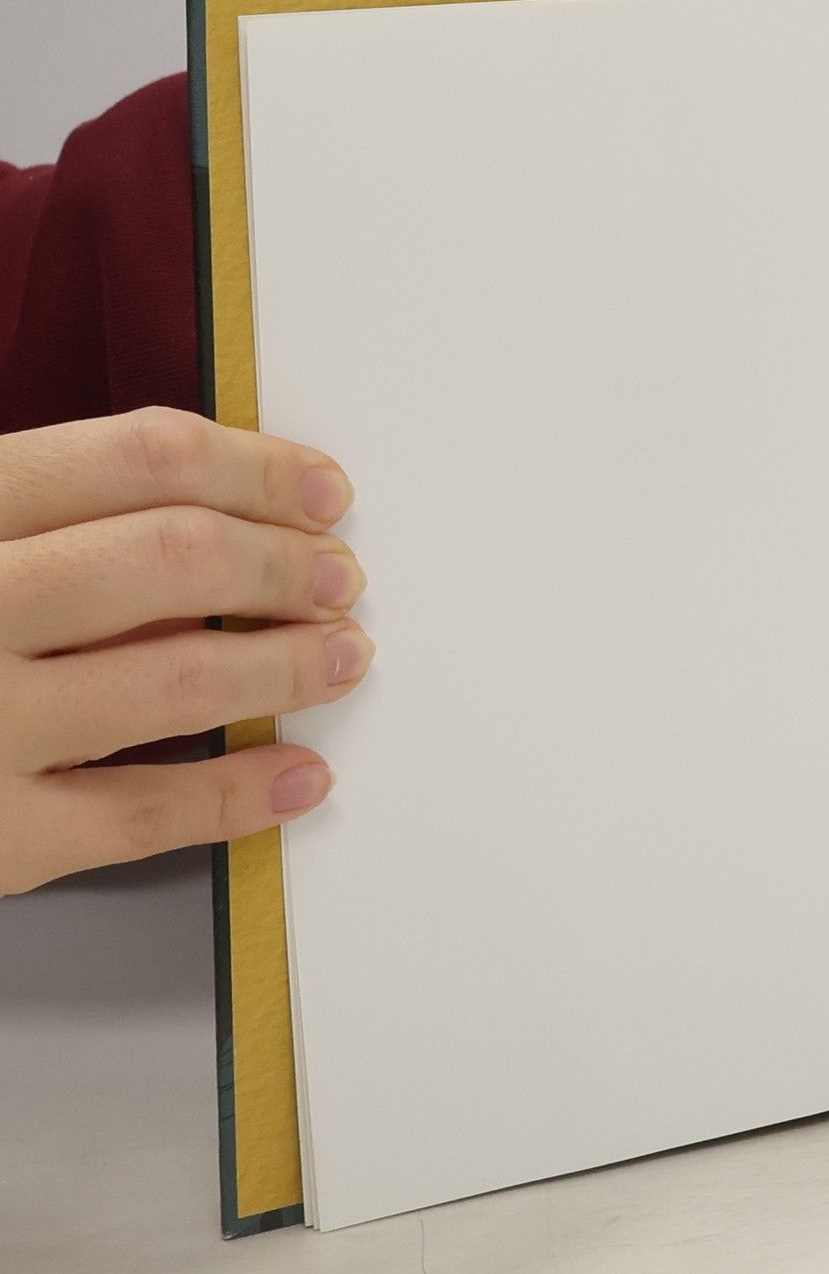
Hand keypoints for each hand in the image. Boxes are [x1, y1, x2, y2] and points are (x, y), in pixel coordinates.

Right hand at [0, 408, 371, 895]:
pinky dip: (242, 795)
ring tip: (343, 655)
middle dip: (286, 564)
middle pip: (176, 559)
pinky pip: (145, 815)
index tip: (321, 490)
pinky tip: (301, 772)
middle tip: (341, 576)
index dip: (256, 467)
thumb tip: (219, 512)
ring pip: (180, 676)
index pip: (136, 457)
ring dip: (289, 663)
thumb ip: (39, 519)